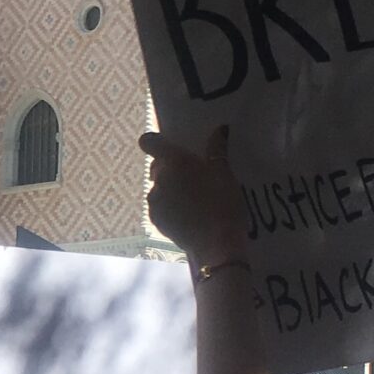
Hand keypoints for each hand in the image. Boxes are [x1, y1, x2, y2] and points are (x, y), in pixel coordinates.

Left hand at [141, 126, 245, 265]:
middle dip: (170, 168)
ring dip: (171, 189)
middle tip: (193, 177)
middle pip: (157, 166)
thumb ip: (217, 149)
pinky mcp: (155, 221)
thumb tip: (219, 129)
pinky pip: (160, 206)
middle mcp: (158, 179)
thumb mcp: (224, 173)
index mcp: (173, 162)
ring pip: (159, 188)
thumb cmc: (223, 203)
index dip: (156, 142)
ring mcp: (154, 201)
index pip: (149, 141)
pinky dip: (170, 207)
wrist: (217, 244)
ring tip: (193, 200)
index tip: (169, 147)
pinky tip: (188, 215)